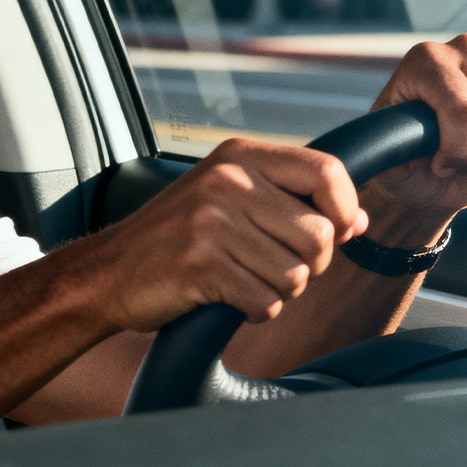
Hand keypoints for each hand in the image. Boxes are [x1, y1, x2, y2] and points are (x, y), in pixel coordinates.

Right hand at [74, 138, 368, 331]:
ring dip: (279, 291)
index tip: (336, 233)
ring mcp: (212, 222)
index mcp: (239, 156)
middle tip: (271, 266)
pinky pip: (266, 302)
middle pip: (319, 234)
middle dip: (308, 265)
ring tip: (244, 280)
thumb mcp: (229, 199)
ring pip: (297, 275)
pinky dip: (255, 311)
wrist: (106, 273)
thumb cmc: (175, 238)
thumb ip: (292, 202)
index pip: (327, 171)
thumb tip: (359, 222)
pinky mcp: (202, 264)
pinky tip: (228, 298)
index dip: (344, 210)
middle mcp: (227, 181)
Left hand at [361, 34, 466, 247]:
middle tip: (463, 169)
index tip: (440, 167)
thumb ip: (393, 144)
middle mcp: (466, 48)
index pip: (462, 106)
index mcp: (426, 59)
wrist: (430, 170)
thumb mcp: (388, 155)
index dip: (458, 149)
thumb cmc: (406, 162)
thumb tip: (417, 140)